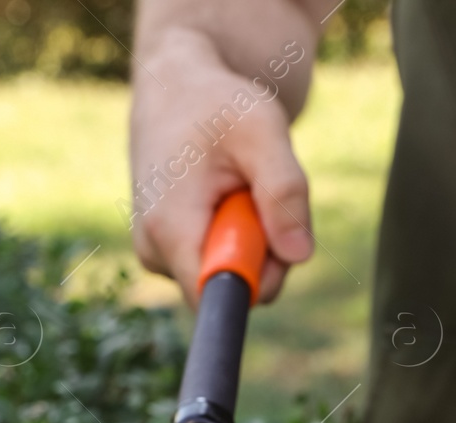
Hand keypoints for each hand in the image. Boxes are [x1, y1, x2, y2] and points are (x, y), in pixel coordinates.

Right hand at [130, 4, 325, 306]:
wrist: (176, 90)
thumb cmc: (218, 104)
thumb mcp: (263, 131)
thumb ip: (284, 192)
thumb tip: (299, 255)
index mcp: (170, 227)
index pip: (214, 299)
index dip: (255, 281)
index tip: (270, 244)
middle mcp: (155, 252)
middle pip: (233, 289)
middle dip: (265, 251)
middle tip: (261, 192)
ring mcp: (159, 256)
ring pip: (230, 277)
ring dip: (253, 240)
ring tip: (240, 187)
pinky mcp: (169, 254)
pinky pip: (220, 266)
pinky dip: (238, 237)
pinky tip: (227, 197)